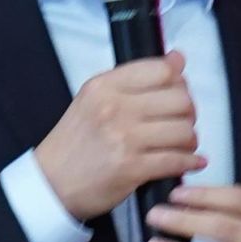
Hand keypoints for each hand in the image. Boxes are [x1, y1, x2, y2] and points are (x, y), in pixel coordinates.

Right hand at [34, 54, 199, 221]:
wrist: (51, 183)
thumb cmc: (74, 142)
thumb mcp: (94, 99)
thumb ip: (135, 79)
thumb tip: (176, 58)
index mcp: (105, 86)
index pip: (162, 70)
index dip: (179, 83)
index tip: (178, 93)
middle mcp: (115, 108)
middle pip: (180, 100)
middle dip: (188, 113)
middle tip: (181, 122)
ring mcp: (124, 138)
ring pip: (183, 131)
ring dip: (189, 140)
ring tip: (182, 145)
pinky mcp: (131, 168)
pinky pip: (176, 160)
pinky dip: (189, 162)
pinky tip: (187, 162)